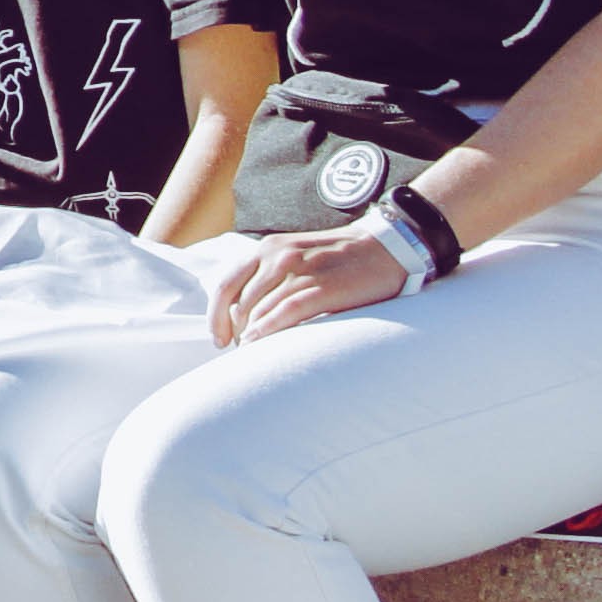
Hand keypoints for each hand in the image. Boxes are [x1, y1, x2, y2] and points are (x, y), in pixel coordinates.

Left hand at [212, 222, 409, 346]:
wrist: (386, 247)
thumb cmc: (340, 257)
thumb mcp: (296, 255)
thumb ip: (270, 275)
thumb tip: (246, 311)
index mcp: (267, 249)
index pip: (226, 284)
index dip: (216, 315)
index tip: (218, 338)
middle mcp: (277, 256)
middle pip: (240, 303)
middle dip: (236, 331)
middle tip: (242, 351)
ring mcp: (300, 272)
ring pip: (260, 310)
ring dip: (252, 336)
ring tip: (255, 355)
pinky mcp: (322, 288)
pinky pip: (286, 313)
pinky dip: (270, 330)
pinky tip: (262, 343)